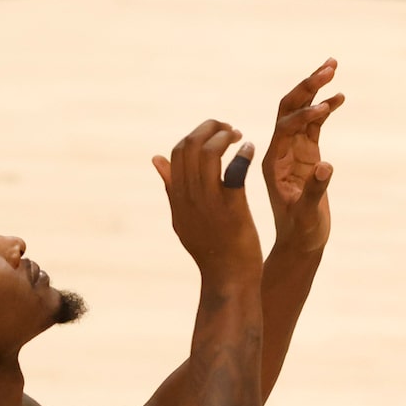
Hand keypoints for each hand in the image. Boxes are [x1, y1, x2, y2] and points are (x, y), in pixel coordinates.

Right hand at [152, 119, 262, 286]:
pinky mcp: (232, 208)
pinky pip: (235, 170)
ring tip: (239, 137)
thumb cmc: (211, 246)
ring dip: (225, 136)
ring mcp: (209, 203)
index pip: (177, 152)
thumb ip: (171, 188)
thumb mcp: (183, 218)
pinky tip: (249, 149)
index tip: (216, 135)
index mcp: (178, 198)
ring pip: (209, 153)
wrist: (229, 278)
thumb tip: (156, 158)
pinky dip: (242, 154)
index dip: (196, 135)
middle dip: (210, 128)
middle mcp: (189, 198)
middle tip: (229, 130)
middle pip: (190, 146)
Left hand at [262, 59, 341, 259]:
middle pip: (289, 109)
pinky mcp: (307, 154)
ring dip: (315, 89)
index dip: (305, 115)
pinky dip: (325, 108)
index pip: (285, 127)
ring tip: (332, 66)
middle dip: (307, 87)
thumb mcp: (306, 214)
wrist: (299, 244)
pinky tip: (339, 97)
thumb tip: (326, 166)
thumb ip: (315, 191)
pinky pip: (314, 124)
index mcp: (274, 163)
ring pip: (301, 111)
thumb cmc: (301, 232)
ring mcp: (293, 150)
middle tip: (328, 66)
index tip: (326, 108)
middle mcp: (280, 151)